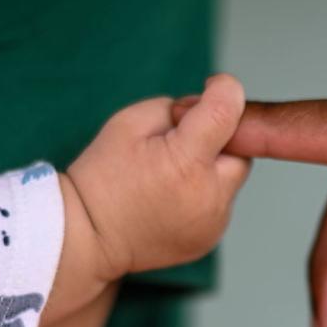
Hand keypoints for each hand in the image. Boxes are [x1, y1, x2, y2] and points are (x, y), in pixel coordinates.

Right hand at [51, 74, 249, 317]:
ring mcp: (213, 222)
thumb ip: (177, 107)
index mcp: (186, 162)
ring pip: (232, 177)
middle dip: (219, 138)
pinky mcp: (210, 237)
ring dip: (212, 168)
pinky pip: (221, 202)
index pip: (229, 111)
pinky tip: (171, 197)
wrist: (86, 237)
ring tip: (171, 175)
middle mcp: (208, 196)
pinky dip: (205, 193)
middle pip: (241, 148)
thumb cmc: (102, 177)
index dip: (224, 91)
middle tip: (181, 143)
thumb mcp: (129, 122)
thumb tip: (208, 109)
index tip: (213, 88)